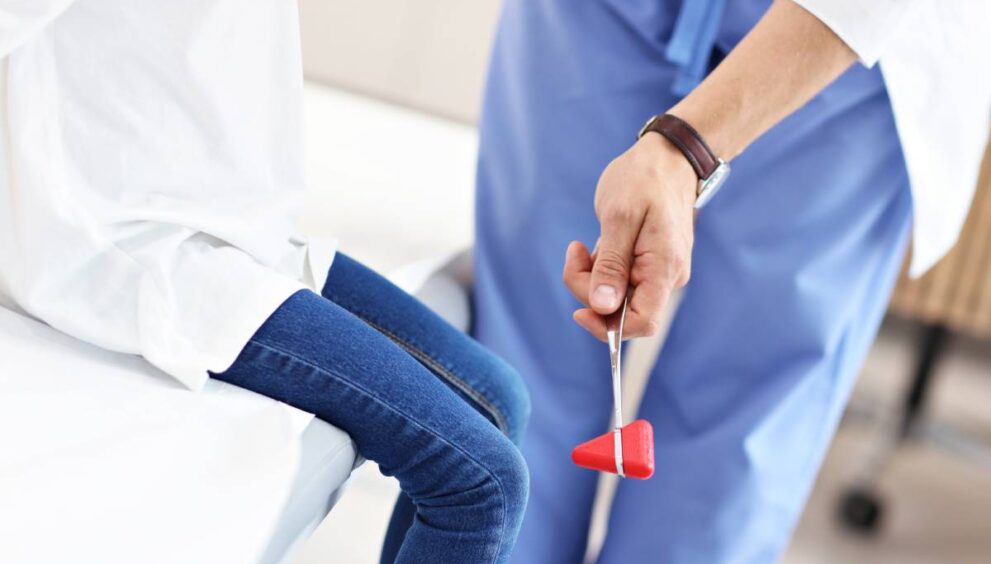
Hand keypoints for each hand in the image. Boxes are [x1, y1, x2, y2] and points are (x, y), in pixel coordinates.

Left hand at [562, 132, 695, 340]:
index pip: (642, 323)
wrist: (666, 158)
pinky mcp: (646, 265)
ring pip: (615, 297)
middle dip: (589, 290)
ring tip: (584, 245)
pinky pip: (618, 282)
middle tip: (576, 252)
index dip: (608, 327)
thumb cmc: (644, 180)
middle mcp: (665, 277)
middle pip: (621, 311)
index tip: (579, 310)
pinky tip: (596, 245)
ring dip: (591, 278)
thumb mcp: (619, 217)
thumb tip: (603, 307)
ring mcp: (657, 272)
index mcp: (664, 268)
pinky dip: (600, 270)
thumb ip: (610, 264)